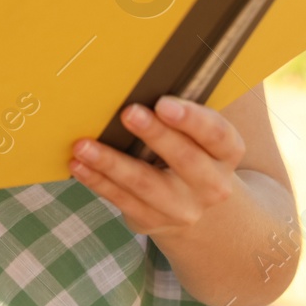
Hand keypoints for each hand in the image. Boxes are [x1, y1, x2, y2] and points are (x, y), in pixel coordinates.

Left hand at [68, 95, 244, 237]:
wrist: (195, 206)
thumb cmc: (190, 150)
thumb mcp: (199, 136)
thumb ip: (178, 115)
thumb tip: (134, 84)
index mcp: (226, 153)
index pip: (217, 134)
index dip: (192, 119)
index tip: (164, 104)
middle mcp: (211, 184)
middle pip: (184, 158)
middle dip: (155, 135)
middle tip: (128, 113)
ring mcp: (183, 208)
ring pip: (145, 184)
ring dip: (111, 162)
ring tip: (83, 145)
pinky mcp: (152, 221)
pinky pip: (121, 199)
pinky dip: (97, 180)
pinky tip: (79, 164)